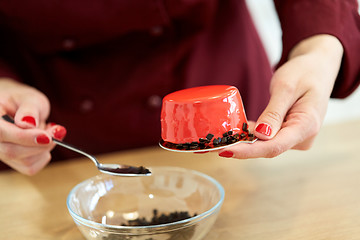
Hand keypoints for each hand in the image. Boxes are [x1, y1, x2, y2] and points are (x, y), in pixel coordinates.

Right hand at [0, 78, 65, 174]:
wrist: (18, 108)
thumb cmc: (22, 101)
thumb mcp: (28, 97)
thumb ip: (29, 109)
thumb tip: (28, 123)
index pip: (1, 133)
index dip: (25, 137)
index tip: (47, 136)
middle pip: (13, 152)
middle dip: (41, 144)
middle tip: (57, 130)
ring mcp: (1, 153)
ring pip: (24, 162)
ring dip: (44, 148)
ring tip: (48, 130)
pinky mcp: (12, 162)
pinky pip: (30, 167)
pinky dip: (43, 156)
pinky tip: (43, 141)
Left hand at [218, 34, 343, 158]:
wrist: (318, 68)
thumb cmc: (304, 72)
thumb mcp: (286, 87)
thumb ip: (274, 112)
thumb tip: (261, 136)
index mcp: (307, 126)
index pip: (274, 147)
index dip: (248, 151)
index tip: (226, 151)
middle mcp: (303, 137)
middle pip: (268, 148)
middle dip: (242, 148)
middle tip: (216, 146)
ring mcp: (297, 138)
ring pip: (266, 145)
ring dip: (246, 142)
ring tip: (222, 139)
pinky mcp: (289, 134)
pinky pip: (268, 139)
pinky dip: (253, 135)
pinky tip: (238, 131)